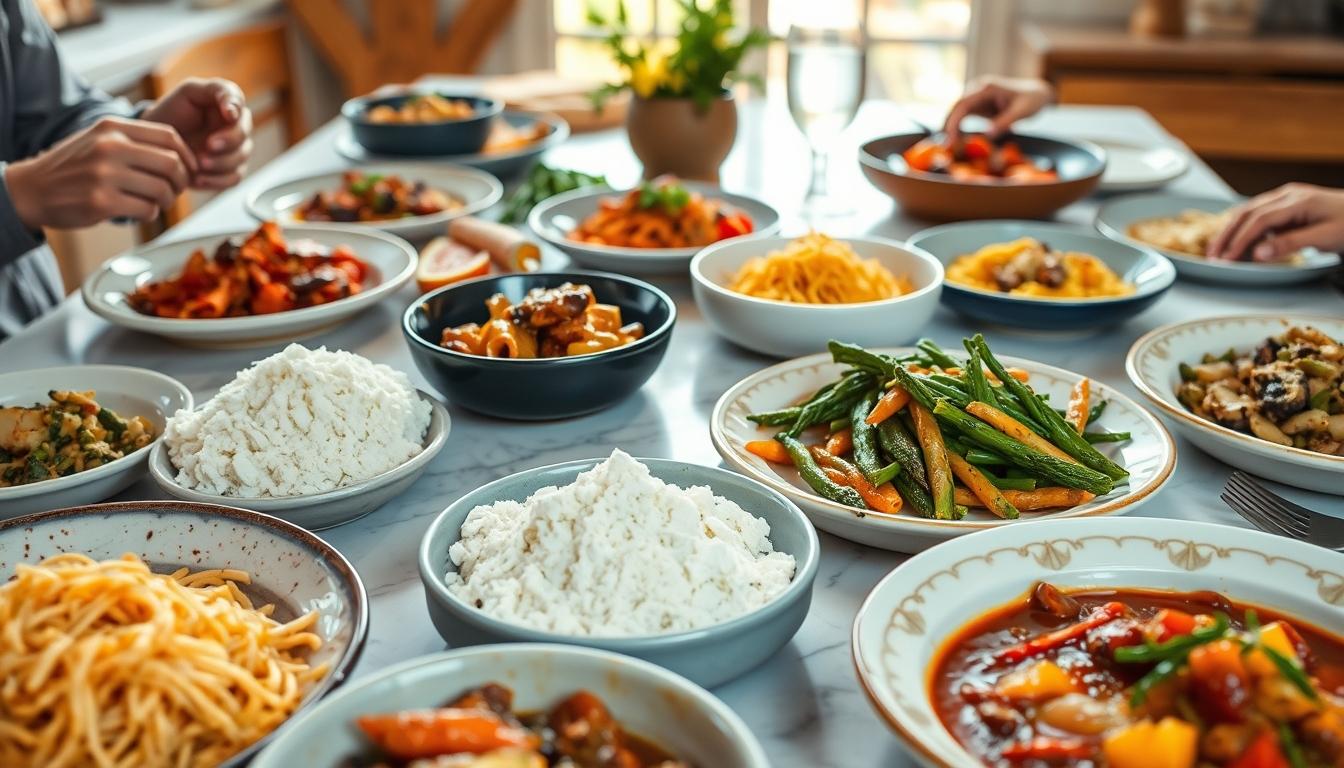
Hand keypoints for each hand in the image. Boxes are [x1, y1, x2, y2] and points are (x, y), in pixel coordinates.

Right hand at [6, 117, 195, 227]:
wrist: (31, 189)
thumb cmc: (72, 167)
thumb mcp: (99, 139)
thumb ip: (134, 141)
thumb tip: (181, 154)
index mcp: (112, 127)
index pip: (170, 136)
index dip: (187, 156)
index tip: (187, 170)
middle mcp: (110, 147)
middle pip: (171, 164)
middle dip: (181, 182)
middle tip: (174, 191)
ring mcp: (105, 175)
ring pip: (162, 190)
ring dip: (166, 201)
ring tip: (155, 202)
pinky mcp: (102, 202)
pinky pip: (147, 210)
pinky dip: (150, 214)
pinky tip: (138, 211)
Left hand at [141, 77, 252, 189]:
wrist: (157, 140)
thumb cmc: (173, 112)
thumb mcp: (189, 92)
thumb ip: (215, 90)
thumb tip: (235, 110)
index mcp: (229, 106)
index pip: (240, 105)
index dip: (236, 110)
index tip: (228, 115)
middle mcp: (236, 129)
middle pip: (243, 136)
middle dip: (228, 142)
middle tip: (208, 145)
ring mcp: (235, 152)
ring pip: (240, 159)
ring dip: (221, 163)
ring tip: (199, 164)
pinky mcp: (228, 172)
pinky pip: (233, 179)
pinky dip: (217, 181)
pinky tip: (198, 179)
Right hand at [943, 77, 1053, 143]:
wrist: (1036, 94)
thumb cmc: (1031, 100)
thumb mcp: (1021, 112)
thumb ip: (1004, 122)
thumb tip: (987, 135)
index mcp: (987, 88)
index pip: (963, 103)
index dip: (954, 120)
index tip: (950, 136)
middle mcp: (978, 89)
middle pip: (956, 106)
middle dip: (949, 124)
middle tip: (946, 144)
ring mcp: (977, 97)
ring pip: (957, 111)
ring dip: (951, 126)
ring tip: (949, 145)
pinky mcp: (978, 105)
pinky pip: (964, 115)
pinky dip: (958, 127)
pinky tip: (956, 139)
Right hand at [1207, 183, 1343, 261]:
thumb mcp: (1325, 237)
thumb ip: (1290, 244)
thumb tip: (1258, 254)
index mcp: (1297, 200)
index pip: (1259, 220)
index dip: (1240, 240)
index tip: (1229, 259)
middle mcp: (1287, 195)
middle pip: (1247, 213)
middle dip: (1227, 235)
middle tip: (1213, 256)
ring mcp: (1286, 198)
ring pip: (1249, 212)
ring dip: (1231, 231)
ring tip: (1218, 250)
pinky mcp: (1286, 206)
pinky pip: (1258, 216)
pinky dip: (1244, 229)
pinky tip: (1237, 242)